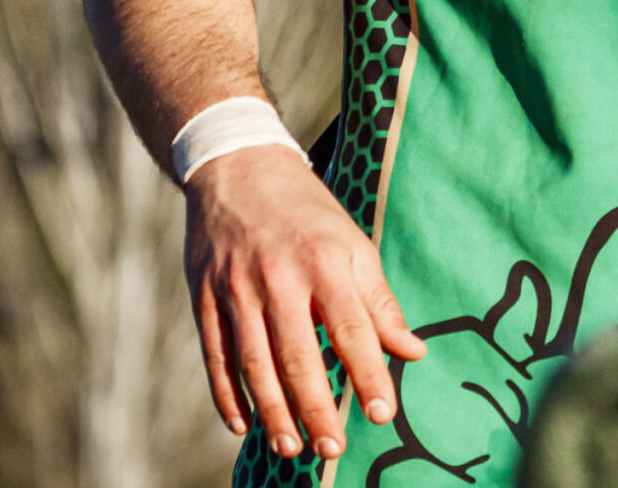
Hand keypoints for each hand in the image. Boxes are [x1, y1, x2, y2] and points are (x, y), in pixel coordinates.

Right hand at [184, 144, 425, 460]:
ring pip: (254, 363)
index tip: (384, 413)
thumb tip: (413, 352)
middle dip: (316, 408)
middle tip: (333, 448)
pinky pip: (215, 356)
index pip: (351, 328)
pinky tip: (243, 425)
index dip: (368, 372)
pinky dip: (227, 395)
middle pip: (298, 355)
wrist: (238, 169)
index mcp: (325, 261)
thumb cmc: (308, 214)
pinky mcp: (204, 297)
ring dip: (273, 411)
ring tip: (292, 447)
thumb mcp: (353, 244)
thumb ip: (379, 302)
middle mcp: (279, 277)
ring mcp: (236, 289)